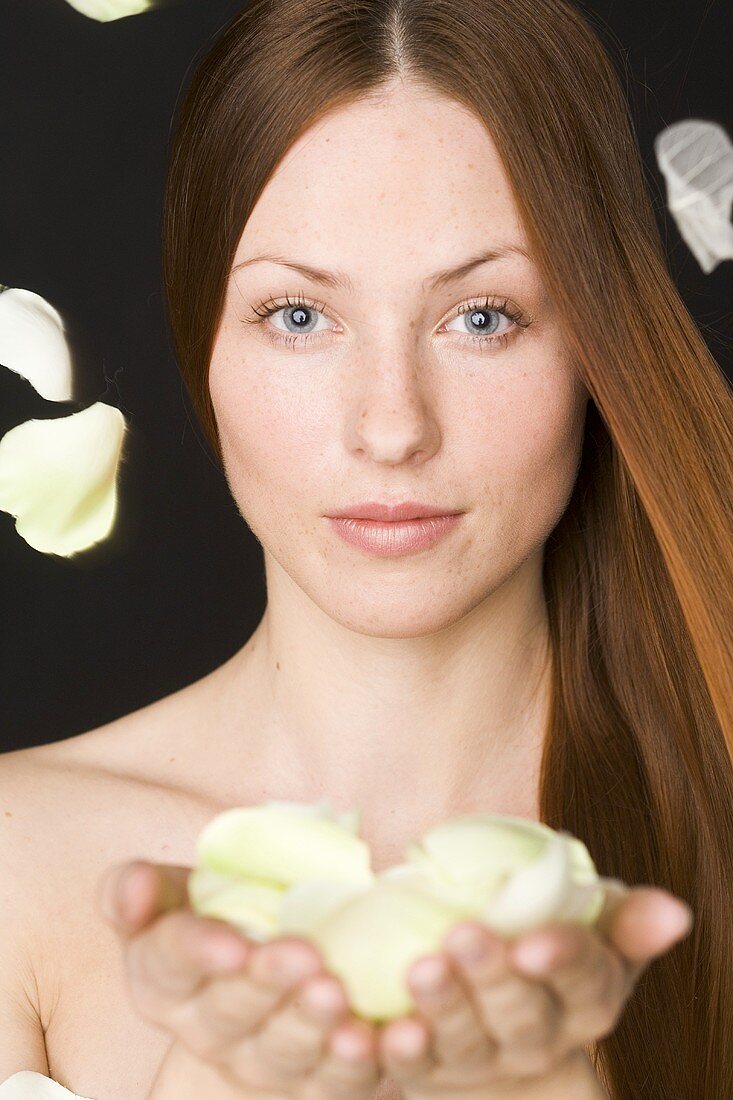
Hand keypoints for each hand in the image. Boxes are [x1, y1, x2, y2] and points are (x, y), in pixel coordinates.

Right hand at [98, 859, 382, 1098]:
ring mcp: (264, 1061)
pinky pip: (334, 1082)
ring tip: (336, 994)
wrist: (269, 965)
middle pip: (230, 1011)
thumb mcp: (174, 894)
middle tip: (304, 956)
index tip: (234, 942)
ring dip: (311, 1024)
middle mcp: (210, 1030)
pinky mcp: (316, 1083)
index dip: (200, 952)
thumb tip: (137, 888)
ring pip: (284, 1050)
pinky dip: (353, 1063)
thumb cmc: (218, 915)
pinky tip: (369, 1038)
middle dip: (267, 984)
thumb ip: (137, 887)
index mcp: (164, 981)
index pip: (170, 965)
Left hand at [374, 882, 693, 1098]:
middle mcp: (536, 1038)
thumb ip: (627, 920)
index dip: (562, 961)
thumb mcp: (593, 930)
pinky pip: (412, 1066)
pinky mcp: (428, 1068)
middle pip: (521, 1016)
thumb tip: (675, 912)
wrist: (492, 1012)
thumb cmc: (545, 947)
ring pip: (465, 1041)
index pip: (582, 982)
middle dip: (493, 977)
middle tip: (464, 935)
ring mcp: (480, 1058)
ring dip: (443, 1008)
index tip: (534, 942)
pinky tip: (380, 1032)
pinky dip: (396, 1052)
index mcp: (583, 1000)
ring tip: (421, 970)